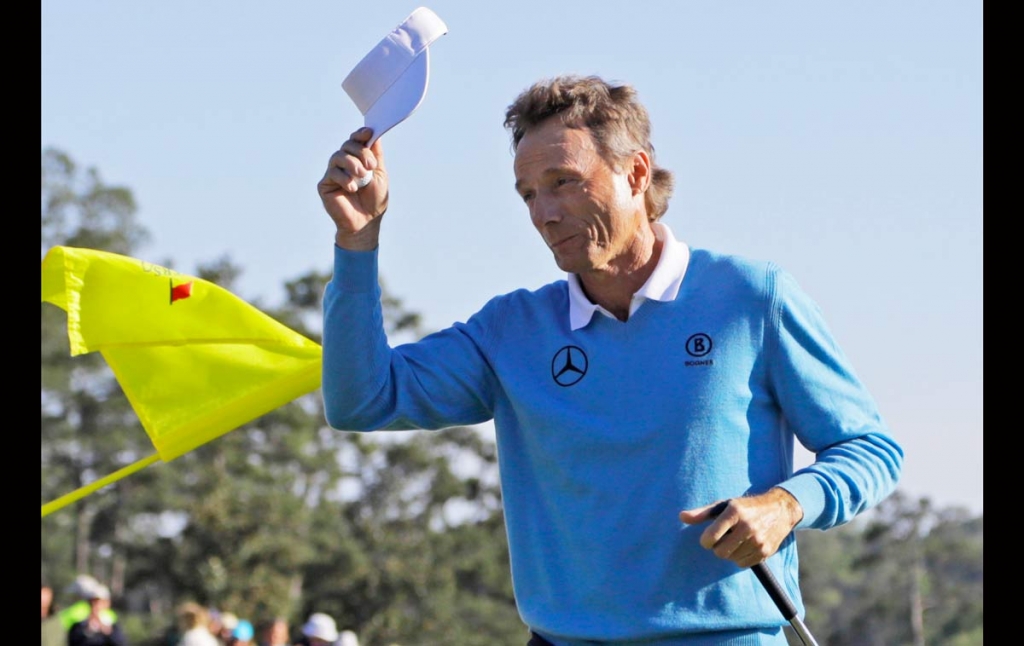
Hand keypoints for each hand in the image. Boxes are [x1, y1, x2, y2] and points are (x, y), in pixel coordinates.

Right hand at [317, 127, 388, 249]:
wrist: (366, 222)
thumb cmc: (374, 200)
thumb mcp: (380, 175)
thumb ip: (376, 155)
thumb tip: (374, 134)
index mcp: (358, 159)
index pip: (355, 141)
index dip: (360, 134)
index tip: (368, 133)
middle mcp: (344, 163)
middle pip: (347, 145)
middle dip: (361, 152)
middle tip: (371, 166)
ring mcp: (333, 172)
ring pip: (338, 156)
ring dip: (352, 163)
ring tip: (362, 176)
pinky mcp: (325, 184)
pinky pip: (332, 173)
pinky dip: (344, 179)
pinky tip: (352, 188)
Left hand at [679, 488, 803, 567]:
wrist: (779, 510)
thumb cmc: (745, 507)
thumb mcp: (724, 505)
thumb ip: (702, 513)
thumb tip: (681, 517)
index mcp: (734, 512)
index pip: (710, 537)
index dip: (706, 540)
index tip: (708, 538)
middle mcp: (747, 526)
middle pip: (720, 552)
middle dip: (717, 547)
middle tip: (723, 539)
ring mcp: (758, 540)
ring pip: (731, 559)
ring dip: (729, 552)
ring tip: (736, 540)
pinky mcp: (766, 551)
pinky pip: (742, 564)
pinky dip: (740, 558)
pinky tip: (744, 546)